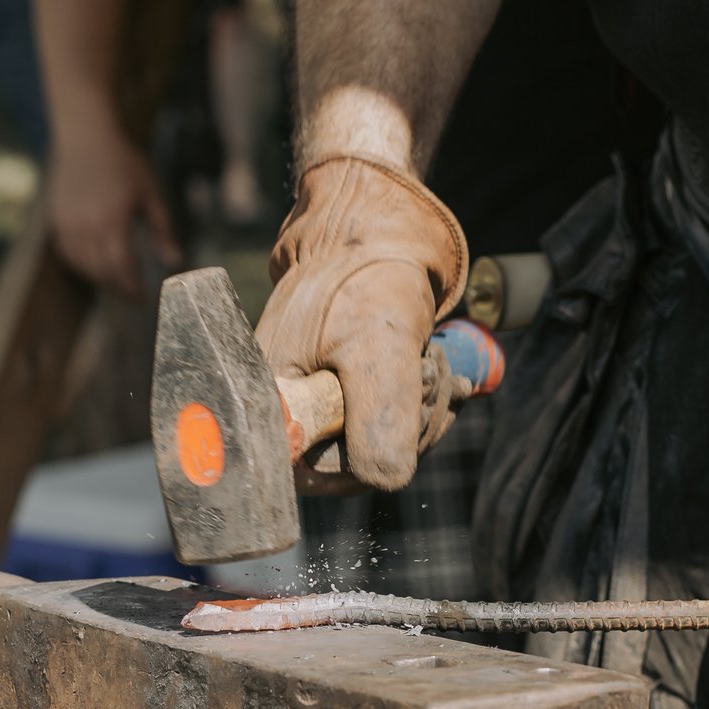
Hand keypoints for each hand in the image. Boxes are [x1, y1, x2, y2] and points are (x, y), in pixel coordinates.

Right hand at [47, 115, 177, 298]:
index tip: (144, 299)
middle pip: (101, 272)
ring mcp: (68, 224)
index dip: (133, 288)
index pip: (122, 267)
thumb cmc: (125, 163)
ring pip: (83, 267)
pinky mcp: (57, 221)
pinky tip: (96, 266)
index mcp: (114, 221)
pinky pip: (68, 255)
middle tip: (133, 296)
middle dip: (119, 289)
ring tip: (117, 283)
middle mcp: (87, 226)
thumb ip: (163, 230)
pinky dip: (82, 266)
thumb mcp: (151, 194)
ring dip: (100, 280)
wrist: (87, 139)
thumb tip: (175, 261)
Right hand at [254, 158, 467, 489]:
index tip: (409, 418)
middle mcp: (286, 410)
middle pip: (354, 463)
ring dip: (421, 410)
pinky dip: (422, 402)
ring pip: (381, 442)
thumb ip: (380, 419)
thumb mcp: (377, 347)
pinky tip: (438, 369)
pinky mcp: (345, 388)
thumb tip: (387, 481)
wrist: (374, 228)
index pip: (315, 475)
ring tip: (432, 360)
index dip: (368, 461)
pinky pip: (390, 421)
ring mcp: (317, 399)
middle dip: (408, 426)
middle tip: (430, 374)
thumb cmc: (364, 277)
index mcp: (271, 407)